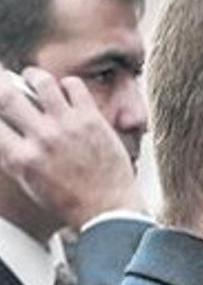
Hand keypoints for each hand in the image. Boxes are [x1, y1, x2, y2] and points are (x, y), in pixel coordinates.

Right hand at [0, 66, 144, 229]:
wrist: (108, 208)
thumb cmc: (69, 200)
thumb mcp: (29, 182)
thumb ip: (13, 154)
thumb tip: (5, 132)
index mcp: (20, 158)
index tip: (0, 106)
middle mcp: (41, 138)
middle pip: (7, 95)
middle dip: (1, 83)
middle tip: (3, 81)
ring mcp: (68, 126)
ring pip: (42, 82)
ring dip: (34, 76)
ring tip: (33, 78)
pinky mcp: (92, 119)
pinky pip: (74, 85)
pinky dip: (67, 83)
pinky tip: (65, 90)